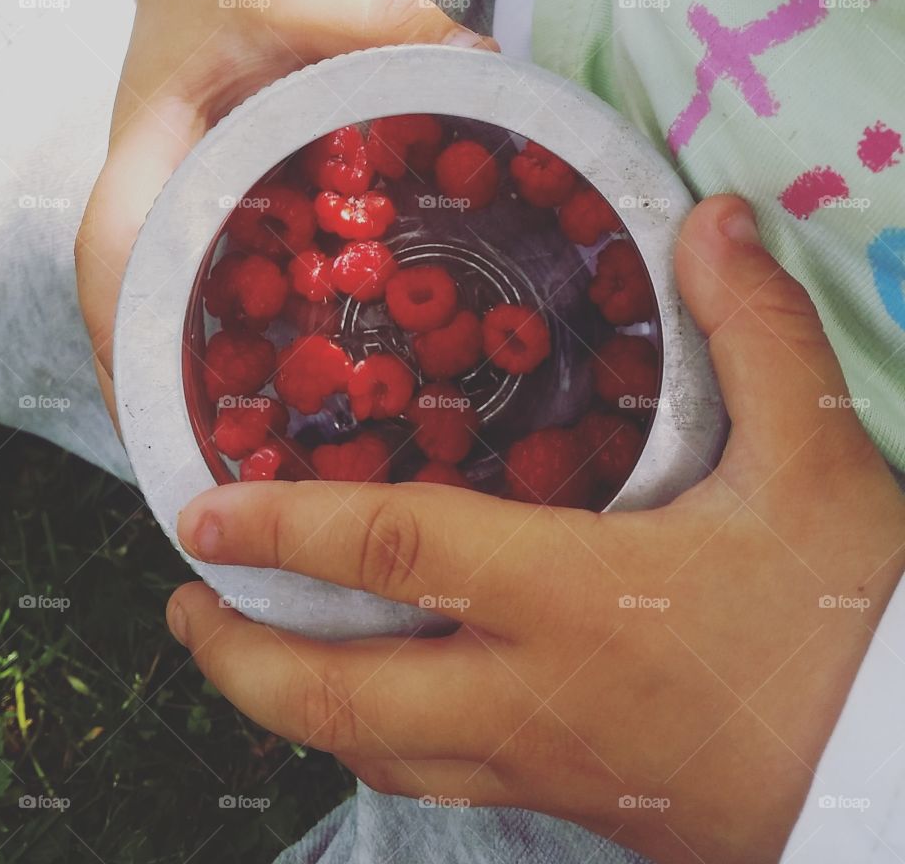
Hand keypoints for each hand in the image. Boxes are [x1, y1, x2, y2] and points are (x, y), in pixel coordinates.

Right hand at [75, 0, 496, 422]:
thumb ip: (380, 21)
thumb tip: (483, 58)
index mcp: (151, 152)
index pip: (111, 252)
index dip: (123, 335)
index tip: (152, 404)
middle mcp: (154, 203)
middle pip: (132, 315)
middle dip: (162, 393)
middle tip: (215, 468)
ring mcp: (180, 224)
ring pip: (170, 319)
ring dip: (199, 388)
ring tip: (252, 461)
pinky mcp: (213, 231)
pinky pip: (214, 299)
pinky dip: (241, 350)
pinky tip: (296, 391)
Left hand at [166, 195, 904, 863]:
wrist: (894, 781)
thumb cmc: (849, 624)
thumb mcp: (815, 466)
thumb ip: (756, 334)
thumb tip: (715, 223)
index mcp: (570, 598)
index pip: (393, 552)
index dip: (285, 527)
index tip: (202, 511)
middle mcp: (525, 691)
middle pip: (338, 697)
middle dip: (240, 655)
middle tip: (186, 603)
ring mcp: (535, 762)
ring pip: (371, 755)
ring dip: (287, 704)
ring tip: (242, 654)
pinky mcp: (561, 798)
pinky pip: (433, 783)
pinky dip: (373, 743)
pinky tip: (367, 711)